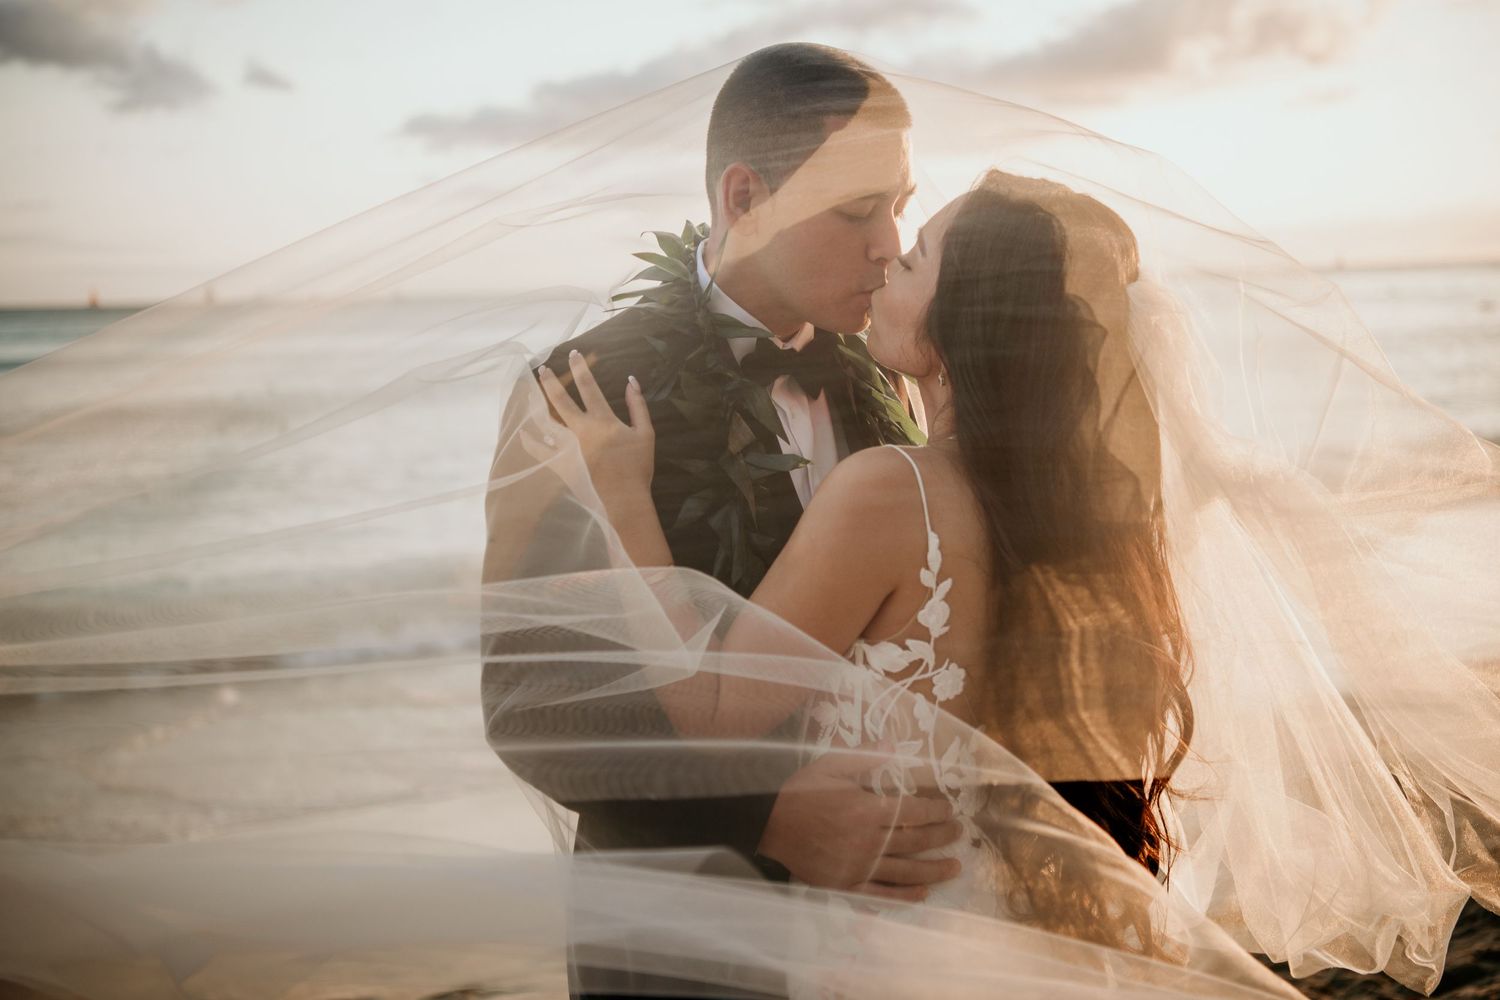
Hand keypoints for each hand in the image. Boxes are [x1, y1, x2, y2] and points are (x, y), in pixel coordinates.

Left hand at [537, 350, 654, 508]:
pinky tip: (524, 433)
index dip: (580, 368)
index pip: (589, 387)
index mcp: (603, 420)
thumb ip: (638, 406)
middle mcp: (582, 430)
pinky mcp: (563, 465)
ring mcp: (570, 448)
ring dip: (538, 407)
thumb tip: (631, 381)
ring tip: (530, 396)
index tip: (573, 354)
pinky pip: (543, 452)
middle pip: (561, 400)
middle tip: (542, 369)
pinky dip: (532, 442)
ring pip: (548, 422)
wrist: (625, 499)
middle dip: (551, 382)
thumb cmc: (637, 466)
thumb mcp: (645, 433)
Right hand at [757, 745, 963, 902]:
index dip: (936, 812)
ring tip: (954, 868)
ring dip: (934, 870)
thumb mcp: (830, 766)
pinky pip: (882, 894)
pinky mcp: (846, 884)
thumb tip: (893, 744)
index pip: (913, 813)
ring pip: (906, 872)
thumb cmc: (800, 791)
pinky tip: (922, 894)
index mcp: (866, 810)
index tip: (950, 810)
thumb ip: (864, 758)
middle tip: (959, 835)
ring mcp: (858, 866)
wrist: (768, 824)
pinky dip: (904, 896)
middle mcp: (867, 841)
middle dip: (942, 838)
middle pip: (915, 842)